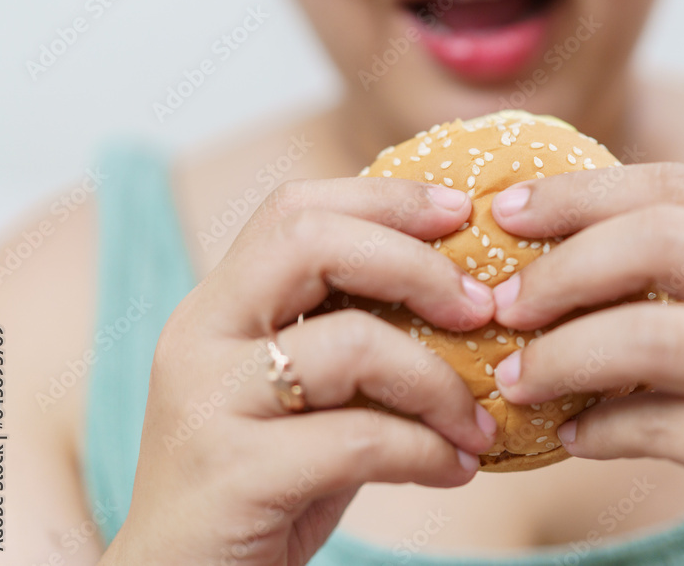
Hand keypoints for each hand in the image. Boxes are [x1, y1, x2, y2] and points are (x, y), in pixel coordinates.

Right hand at [105, 178, 498, 565]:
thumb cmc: (264, 484)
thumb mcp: (304, 399)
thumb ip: (356, 344)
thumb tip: (468, 302)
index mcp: (219, 306)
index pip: (296, 208)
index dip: (386, 199)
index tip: (461, 212)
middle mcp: (201, 338)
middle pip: (310, 241)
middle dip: (416, 264)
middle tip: (482, 308)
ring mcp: (209, 404)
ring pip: (350, 344)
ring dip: (439, 382)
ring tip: (479, 423)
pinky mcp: (233, 475)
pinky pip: (359, 439)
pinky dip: (426, 450)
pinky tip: (455, 469)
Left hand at [487, 162, 683, 564]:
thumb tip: (553, 252)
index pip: (674, 188)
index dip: (578, 193)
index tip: (506, 211)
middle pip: (660, 242)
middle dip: (561, 270)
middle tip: (502, 304)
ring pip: (652, 338)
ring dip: (562, 357)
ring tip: (516, 379)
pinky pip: (663, 428)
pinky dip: (600, 429)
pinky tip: (573, 434)